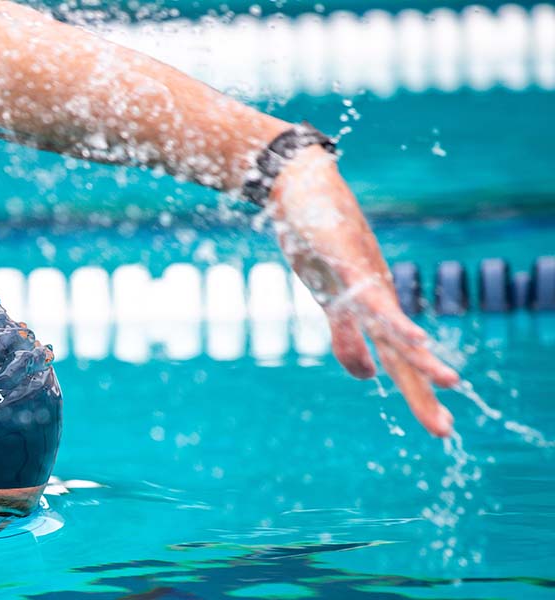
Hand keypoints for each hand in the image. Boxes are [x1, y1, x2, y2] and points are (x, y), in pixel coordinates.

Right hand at [268, 146, 460, 436]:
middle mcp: (375, 298)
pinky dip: (390, 318)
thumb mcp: (329, 298)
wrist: (301, 185)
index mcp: (373, 312)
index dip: (418, 395)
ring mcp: (361, 278)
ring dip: (418, 356)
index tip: (442, 429)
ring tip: (449, 382)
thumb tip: (368, 376)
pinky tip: (412, 336)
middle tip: (445, 431)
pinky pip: (368, 294)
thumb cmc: (316, 240)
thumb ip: (347, 337)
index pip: (398, 362)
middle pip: (400, 353)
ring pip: (391, 324)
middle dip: (422, 390)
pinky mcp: (343, 259)